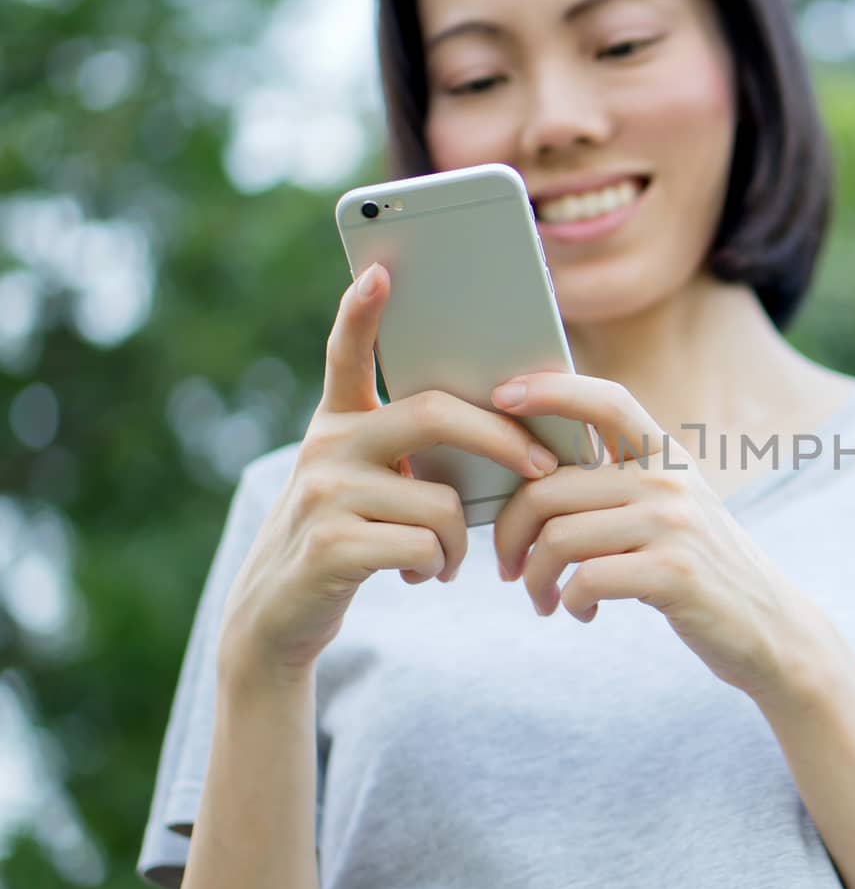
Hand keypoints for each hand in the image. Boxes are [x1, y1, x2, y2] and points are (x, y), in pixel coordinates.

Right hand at [219, 263, 560, 681]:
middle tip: (542, 467)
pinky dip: (440, 566)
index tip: (380, 271)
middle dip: (502, 438)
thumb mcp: (368, 484)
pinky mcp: (330, 545)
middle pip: (433, 415)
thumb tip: (504, 425)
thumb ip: (410, 451)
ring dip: (464, 540)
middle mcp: (325, 445)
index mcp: (337, 422)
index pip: (346, 353)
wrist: (279, 616)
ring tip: (447, 557)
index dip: (361, 313)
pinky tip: (423, 575)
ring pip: (441, 501)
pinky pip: (426, 547)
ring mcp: (323, 493)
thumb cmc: (350, 539)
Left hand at [486, 371, 825, 701]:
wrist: (769, 626)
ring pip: (558, 539)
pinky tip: (581, 613)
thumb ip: (619, 484)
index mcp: (666, 457)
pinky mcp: (674, 574)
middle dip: (511, 534)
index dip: (551, 391)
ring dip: (536, 579)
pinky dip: (570, 603)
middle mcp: (670, 482)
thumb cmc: (699, 569)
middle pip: (549, 488)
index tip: (501, 397)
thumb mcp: (671, 509)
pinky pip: (586, 580)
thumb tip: (530, 472)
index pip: (606, 401)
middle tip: (509, 568)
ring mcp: (674, 525)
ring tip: (543, 599)